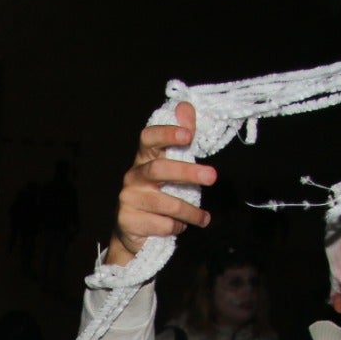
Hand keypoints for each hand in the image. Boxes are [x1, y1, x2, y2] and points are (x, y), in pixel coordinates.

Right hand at [109, 101, 216, 266]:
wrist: (133, 232)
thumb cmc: (157, 195)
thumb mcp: (170, 166)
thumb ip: (180, 139)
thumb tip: (186, 106)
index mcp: (144, 159)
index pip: (149, 138)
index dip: (166, 133)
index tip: (188, 134)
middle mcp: (133, 176)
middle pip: (159, 169)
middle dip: (187, 172)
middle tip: (212, 176)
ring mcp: (128, 199)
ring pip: (167, 204)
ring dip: (191, 212)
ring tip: (204, 218)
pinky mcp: (128, 220)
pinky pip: (162, 225)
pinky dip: (176, 227)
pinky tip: (178, 227)